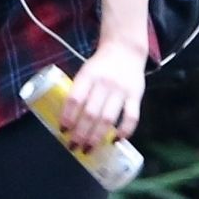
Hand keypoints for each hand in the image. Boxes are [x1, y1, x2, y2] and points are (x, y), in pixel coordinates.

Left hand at [60, 39, 146, 153]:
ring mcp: (121, 90)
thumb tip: (66, 122)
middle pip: (90, 113)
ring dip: (97, 137)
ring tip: (88, 149)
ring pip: (108, 118)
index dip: (67, 116)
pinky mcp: (136, 95)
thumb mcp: (85, 73)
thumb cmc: (100, 67)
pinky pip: (131, 117)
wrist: (125, 49)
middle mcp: (104, 83)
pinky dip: (125, 130)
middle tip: (73, 147)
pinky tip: (116, 140)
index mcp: (87, 76)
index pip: (75, 98)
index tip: (63, 131)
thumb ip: (78, 92)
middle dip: (80, 133)